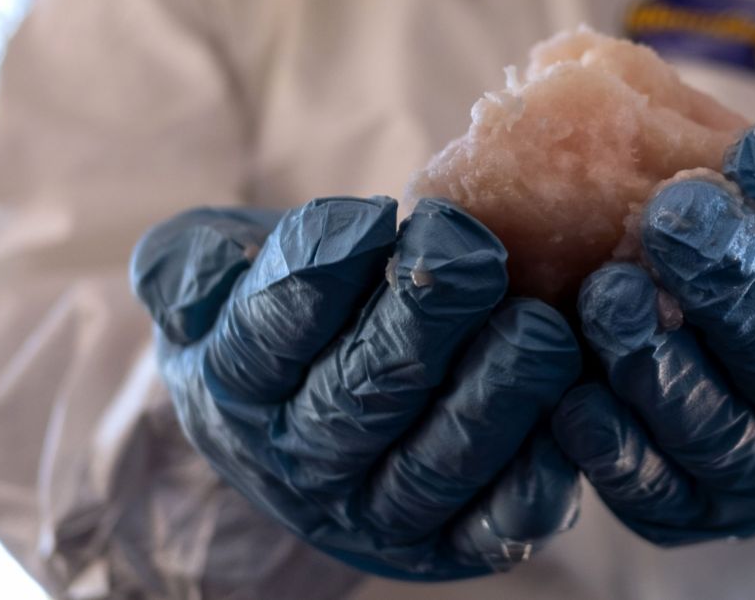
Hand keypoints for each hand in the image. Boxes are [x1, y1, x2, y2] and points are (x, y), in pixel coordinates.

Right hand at [132, 197, 583, 580]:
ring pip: (431, 465)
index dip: (322, 273)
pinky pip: (490, 525)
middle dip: (422, 324)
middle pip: (358, 398)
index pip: (269, 334)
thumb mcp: (206, 270)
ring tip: (538, 328)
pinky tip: (565, 419)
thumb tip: (207, 276)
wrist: (307, 404)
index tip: (374, 214)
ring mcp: (374, 510)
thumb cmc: (272, 308)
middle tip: (476, 256)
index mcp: (234, 387)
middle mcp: (300, 462)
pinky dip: (531, 482)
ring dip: (491, 398)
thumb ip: (189, 263)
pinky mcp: (448, 541)